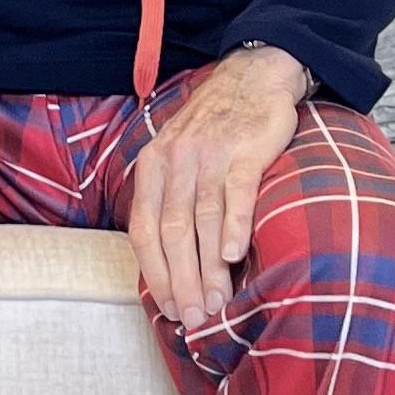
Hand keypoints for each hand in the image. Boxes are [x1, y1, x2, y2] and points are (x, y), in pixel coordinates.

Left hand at [127, 48, 306, 334]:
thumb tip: (170, 263)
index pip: (143, 230)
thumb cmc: (213, 128)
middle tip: (194, 318)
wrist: (251, 77)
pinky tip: (235, 256)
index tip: (168, 309)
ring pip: (203, 220)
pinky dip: (234, 225)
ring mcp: (209, 155)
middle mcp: (175, 161)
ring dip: (209, 267)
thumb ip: (169, 200)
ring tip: (216, 303)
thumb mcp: (176, 155)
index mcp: (153, 166)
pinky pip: (236, 193)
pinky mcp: (244, 151)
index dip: (154, 273)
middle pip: (172, 231)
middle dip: (181, 280)